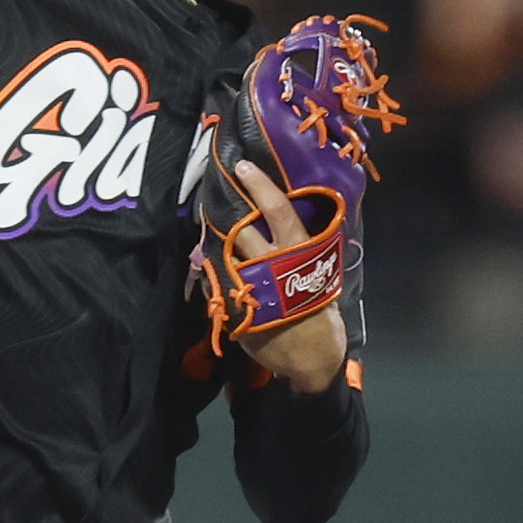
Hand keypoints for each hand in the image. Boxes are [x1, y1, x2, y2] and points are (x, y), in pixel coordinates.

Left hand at [226, 158, 348, 391]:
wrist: (311, 356)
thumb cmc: (316, 308)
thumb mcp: (316, 271)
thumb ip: (293, 248)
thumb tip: (270, 221)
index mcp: (299, 252)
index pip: (278, 211)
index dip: (260, 187)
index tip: (242, 166)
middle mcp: (274, 266)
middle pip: (243, 229)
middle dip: (225, 210)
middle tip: (214, 189)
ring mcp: (253, 289)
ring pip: (224, 254)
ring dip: (213, 238)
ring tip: (208, 225)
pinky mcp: (238, 311)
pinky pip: (214, 283)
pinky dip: (208, 272)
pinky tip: (206, 264)